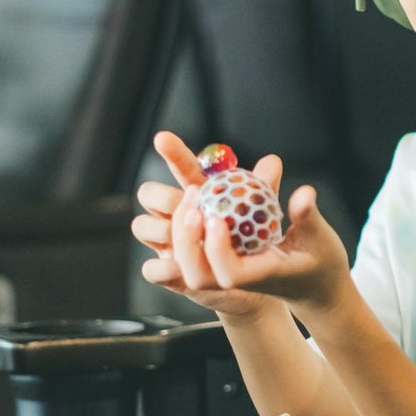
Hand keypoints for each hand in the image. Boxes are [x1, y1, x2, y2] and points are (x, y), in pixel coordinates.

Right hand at [133, 131, 277, 319]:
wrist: (264, 278)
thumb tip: (272, 163)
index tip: (163, 138)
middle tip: (195, 205)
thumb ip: (265, 189)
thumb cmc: (262, 239)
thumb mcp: (268, 213)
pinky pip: (151, 269)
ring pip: (143, 227)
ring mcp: (169, 243)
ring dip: (168, 230)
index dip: (172, 152)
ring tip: (197, 234)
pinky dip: (163, 266)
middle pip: (149, 193)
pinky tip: (183, 267)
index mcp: (201, 193)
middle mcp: (178, 215)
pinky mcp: (169, 274)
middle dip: (166, 197)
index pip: (182, 167)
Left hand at [167, 159, 352, 316]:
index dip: (217, 249)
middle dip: (187, 239)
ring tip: (192, 194)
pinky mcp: (224, 262)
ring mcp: (229, 273)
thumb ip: (308, 216)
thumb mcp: (321, 238)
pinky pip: (198, 249)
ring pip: (192, 266)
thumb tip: (304, 193)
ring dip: (183, 232)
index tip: (216, 218)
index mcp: (262, 276)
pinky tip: (196, 198)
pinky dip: (190, 227)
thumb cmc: (322, 263)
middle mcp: (240, 279)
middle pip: (199, 274)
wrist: (315, 285)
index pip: (230, 274)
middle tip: (193, 198)